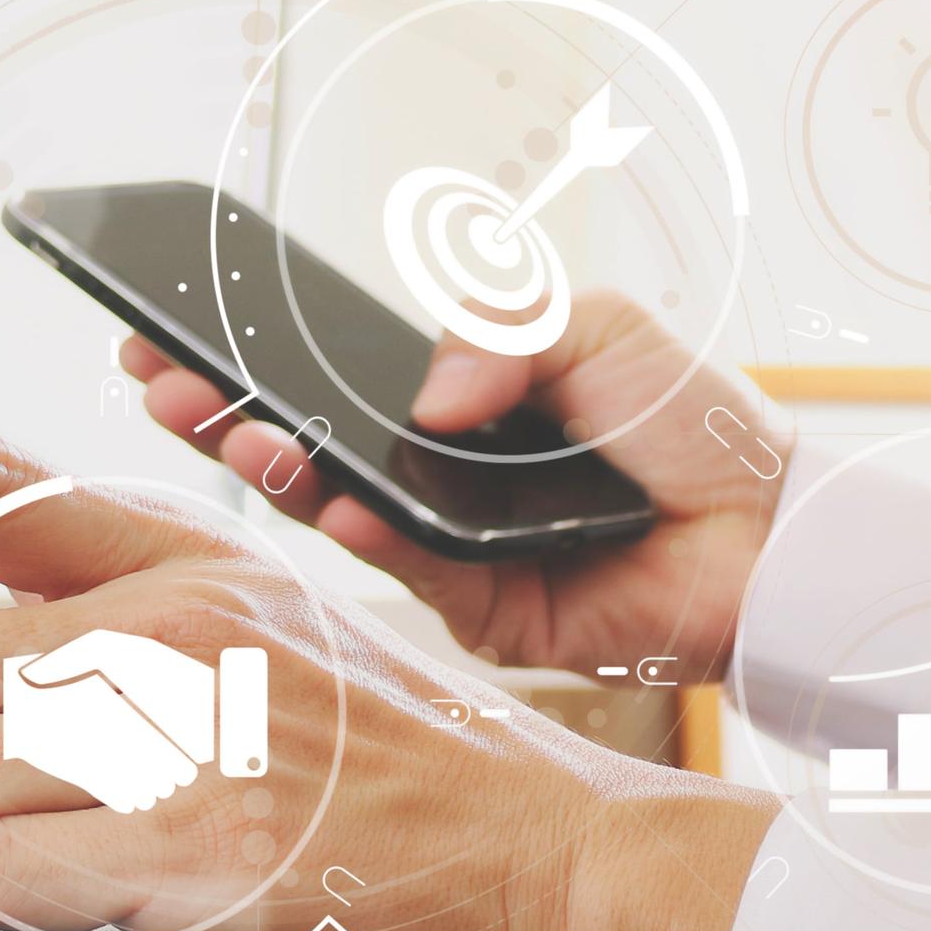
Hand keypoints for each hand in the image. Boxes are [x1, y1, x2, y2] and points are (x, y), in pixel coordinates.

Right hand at [123, 290, 782, 680]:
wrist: (774, 534)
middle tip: (156, 376)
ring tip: (233, 433)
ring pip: (332, 506)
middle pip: (299, 437)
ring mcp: (443, 541)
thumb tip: (429, 391)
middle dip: (219, 407)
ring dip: (273, 469)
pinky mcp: (475, 608)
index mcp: (450, 400)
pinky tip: (337, 501)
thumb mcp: (600, 326)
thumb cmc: (693, 425)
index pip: (322, 371)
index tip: (167, 322)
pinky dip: (367, 535)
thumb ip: (504, 324)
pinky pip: (404, 570)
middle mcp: (430, 471)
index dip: (246, 351)